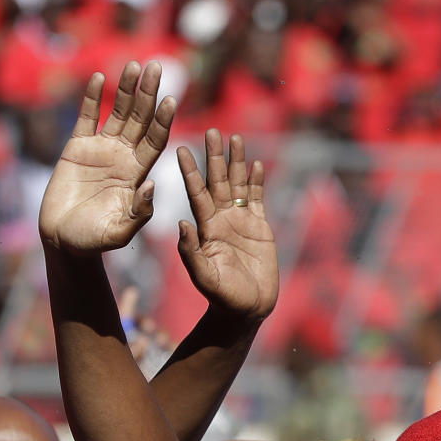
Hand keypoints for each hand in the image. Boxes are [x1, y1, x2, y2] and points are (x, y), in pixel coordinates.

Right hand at [39, 61, 175, 253]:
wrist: (65, 241)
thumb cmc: (94, 241)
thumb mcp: (121, 232)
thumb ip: (139, 213)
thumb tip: (152, 185)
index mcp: (138, 175)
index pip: (155, 141)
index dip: (163, 121)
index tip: (172, 100)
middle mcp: (123, 158)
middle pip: (140, 120)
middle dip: (149, 94)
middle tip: (158, 67)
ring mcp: (101, 151)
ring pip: (117, 113)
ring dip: (127, 89)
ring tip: (134, 64)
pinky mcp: (77, 148)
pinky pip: (87, 117)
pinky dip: (93, 98)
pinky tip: (100, 78)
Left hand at [176, 130, 278, 321]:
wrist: (246, 309)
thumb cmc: (222, 297)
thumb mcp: (203, 277)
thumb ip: (191, 252)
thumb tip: (181, 224)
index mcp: (206, 228)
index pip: (196, 193)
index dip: (190, 171)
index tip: (180, 149)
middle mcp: (221, 219)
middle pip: (218, 181)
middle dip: (214, 157)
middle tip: (212, 131)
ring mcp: (241, 222)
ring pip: (238, 185)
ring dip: (237, 162)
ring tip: (236, 138)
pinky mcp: (260, 229)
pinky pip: (258, 200)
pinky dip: (258, 182)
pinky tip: (257, 165)